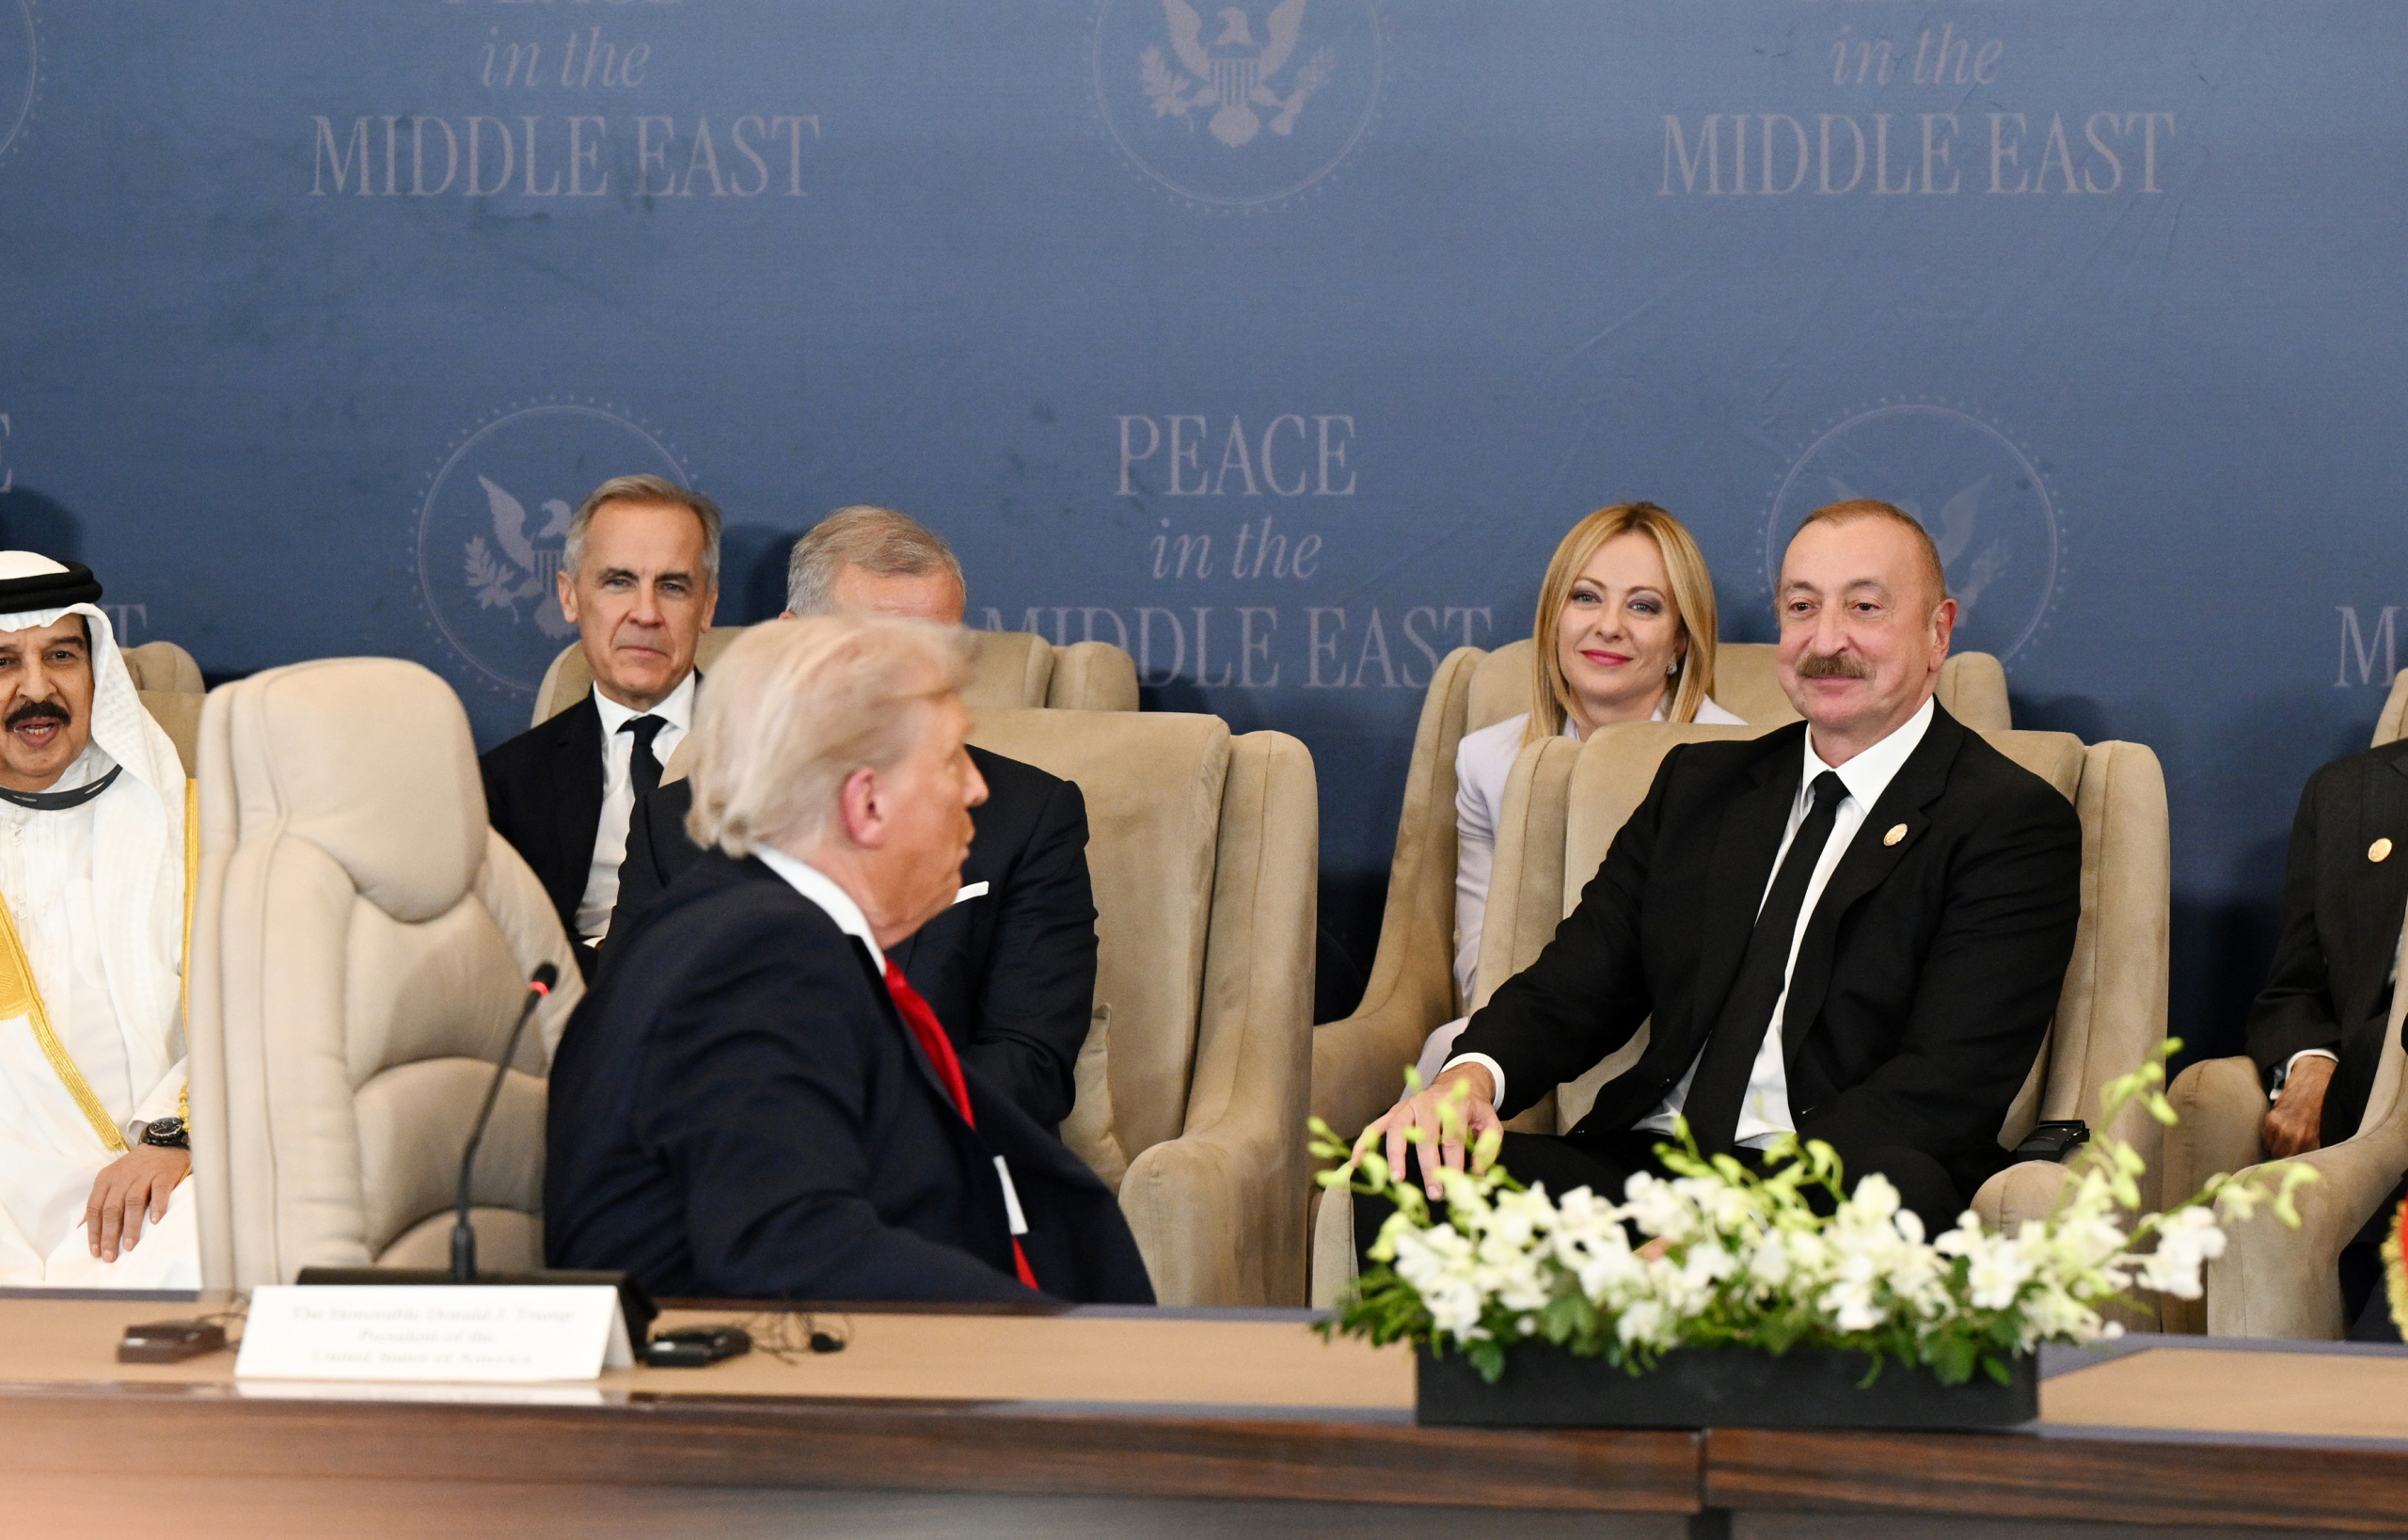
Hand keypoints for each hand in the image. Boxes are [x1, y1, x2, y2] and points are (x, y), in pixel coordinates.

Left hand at [84, 1146, 189, 1261]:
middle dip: (109, 1234)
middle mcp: (122, 1176)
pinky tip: (155, 1222)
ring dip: (130, 1226)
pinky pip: (159, 1191)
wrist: (164, 1145)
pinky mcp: (164, 1174)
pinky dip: (157, 1206)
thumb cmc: (137, 1169)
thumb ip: (100, 1202)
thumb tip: (82, 1228)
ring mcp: (144, 1174)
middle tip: (110, 1255)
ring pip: (133, 1202)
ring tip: (129, 1245)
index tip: (95, 1252)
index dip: (94, 1231)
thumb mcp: (113, 1181)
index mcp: (105, 1180)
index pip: (95, 1208)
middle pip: (112, 1209)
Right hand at [1359, 1064, 1502, 1199]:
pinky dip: (1364, 1143)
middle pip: (1425, 1135)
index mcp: (1453, 1104)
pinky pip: (1376, 1127)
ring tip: (1397, 1178)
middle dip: (1429, 1166)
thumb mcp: (1489, 1121)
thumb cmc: (1471, 1107)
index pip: (1452, 1137)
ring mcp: (1408, 1106)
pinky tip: (1357, 1161)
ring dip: (1396, 1155)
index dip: (1454, 1161)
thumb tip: (1477, 1172)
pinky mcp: (1395, 1112)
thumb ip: (1487, 1145)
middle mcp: (1427, 1103)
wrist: (1456, 1083)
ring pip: (1397, 1129)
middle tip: (1433, 1191)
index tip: (1455, 1182)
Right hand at [2261, 1054, 2334, 1158]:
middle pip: (2284, 1160)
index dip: (2297, 1167)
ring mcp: (2283, 1128)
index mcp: (2314, 1143)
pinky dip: (2270, 1137)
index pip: (2299, 1165)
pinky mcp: (2272, 1118)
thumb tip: (2311, 1162)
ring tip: (2284, 1142)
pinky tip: (2279, 1131)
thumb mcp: (2326, 1131)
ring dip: (2277, 1148)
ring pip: (2272, 1150)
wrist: (2316, 1080)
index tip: (2296, 1167)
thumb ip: (2317, 1148)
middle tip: (2290, 1155)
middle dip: (2287, 1158)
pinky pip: (2266, 1137)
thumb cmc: (2325, 1106)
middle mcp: (2298, 1138)